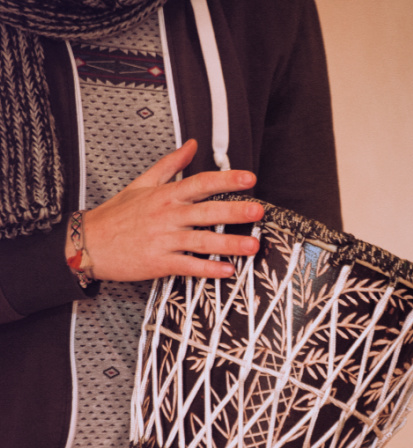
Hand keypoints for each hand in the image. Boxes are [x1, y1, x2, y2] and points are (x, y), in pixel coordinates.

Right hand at [68, 139, 262, 281]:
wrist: (88, 244)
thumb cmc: (116, 215)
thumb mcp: (142, 183)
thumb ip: (171, 164)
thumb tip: (192, 145)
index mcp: (165, 195)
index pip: (201, 183)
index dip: (227, 180)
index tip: (249, 178)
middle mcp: (167, 215)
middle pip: (206, 211)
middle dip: (234, 211)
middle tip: (258, 211)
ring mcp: (164, 240)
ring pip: (201, 241)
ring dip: (228, 244)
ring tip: (252, 245)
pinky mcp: (159, 262)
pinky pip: (188, 265)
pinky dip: (208, 269)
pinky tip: (227, 270)